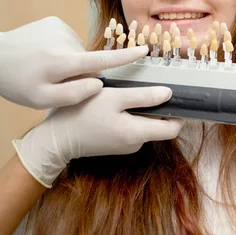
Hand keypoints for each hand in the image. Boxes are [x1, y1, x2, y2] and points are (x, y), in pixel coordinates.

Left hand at [0, 16, 148, 108]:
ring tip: (45, 66)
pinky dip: (62, 49)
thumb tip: (98, 84)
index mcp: (62, 63)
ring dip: (69, 61)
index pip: (101, 59)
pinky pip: (68, 40)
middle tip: (54, 80)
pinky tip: (44, 53)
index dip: (125, 56)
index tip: (144, 50)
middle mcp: (64, 43)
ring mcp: (59, 29)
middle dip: (79, 72)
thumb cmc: (17, 82)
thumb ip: (73, 95)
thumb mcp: (41, 99)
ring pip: (78, 51)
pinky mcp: (54, 22)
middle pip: (88, 60)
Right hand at [12, 86, 182, 186]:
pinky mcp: (115, 143)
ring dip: (144, 112)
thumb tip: (169, 94)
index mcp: (138, 134)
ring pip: (145, 126)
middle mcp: (136, 144)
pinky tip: (120, 105)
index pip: (173, 129)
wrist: (54, 139)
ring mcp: (125, 146)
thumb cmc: (83, 114)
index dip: (180, 114)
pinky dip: (131, 117)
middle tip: (156, 89)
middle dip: (161, 109)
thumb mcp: (115, 98)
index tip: (180, 97)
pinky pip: (132, 129)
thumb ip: (144, 97)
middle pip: (160, 127)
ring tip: (134, 93)